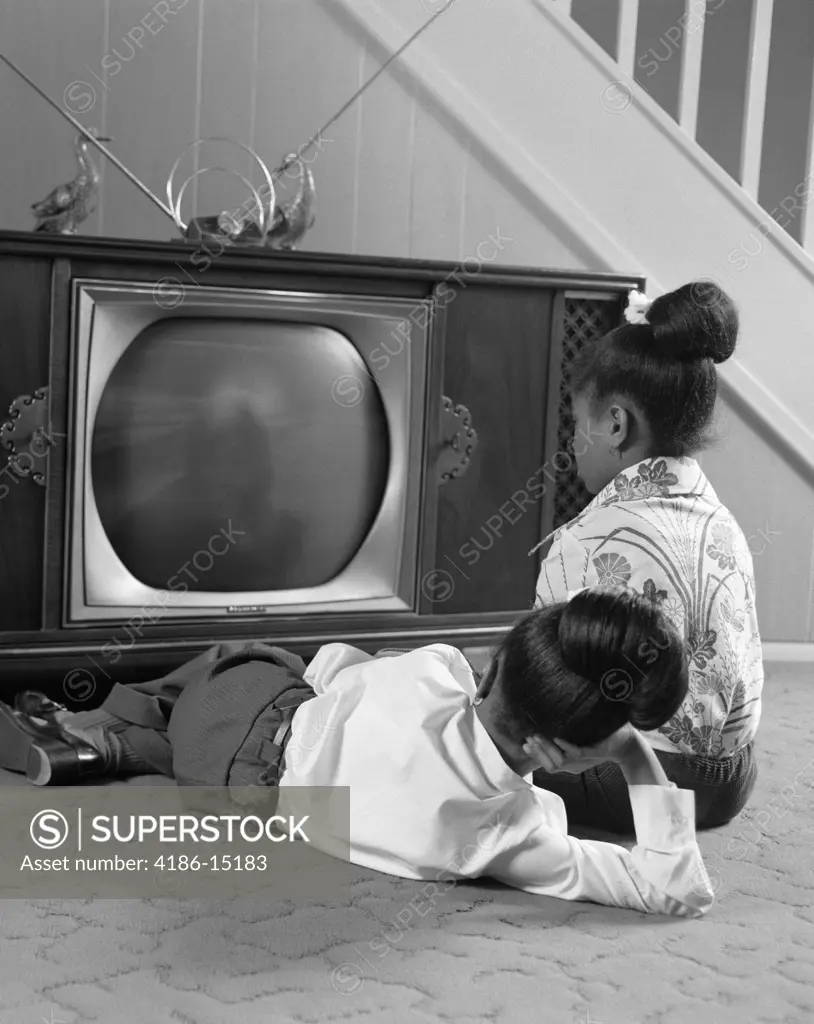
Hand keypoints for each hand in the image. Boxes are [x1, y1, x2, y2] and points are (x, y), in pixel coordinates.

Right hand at [523, 723, 637, 774]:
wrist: (626, 743)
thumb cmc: (602, 739)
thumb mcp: (580, 740)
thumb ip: (565, 738)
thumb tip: (548, 725)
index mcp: (571, 765)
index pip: (548, 766)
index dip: (535, 756)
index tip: (523, 743)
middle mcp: (575, 766)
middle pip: (551, 766)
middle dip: (537, 752)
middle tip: (528, 736)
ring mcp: (584, 761)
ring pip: (560, 762)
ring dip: (547, 749)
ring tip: (538, 735)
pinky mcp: (594, 754)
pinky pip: (576, 753)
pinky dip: (565, 745)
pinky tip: (557, 736)